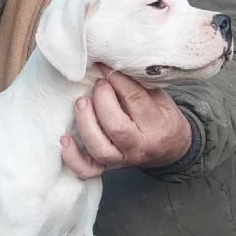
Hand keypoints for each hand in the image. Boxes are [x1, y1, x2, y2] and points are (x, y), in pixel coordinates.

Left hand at [61, 66, 191, 178]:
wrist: (170, 150)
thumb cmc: (162, 119)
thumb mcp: (160, 98)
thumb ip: (139, 85)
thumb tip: (111, 66)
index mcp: (157, 126)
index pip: (135, 100)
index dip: (117, 80)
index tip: (105, 66)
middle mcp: (138, 147)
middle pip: (116, 127)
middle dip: (102, 101)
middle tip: (98, 85)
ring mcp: (121, 160)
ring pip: (99, 149)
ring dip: (86, 124)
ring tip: (81, 102)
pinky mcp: (107, 168)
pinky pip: (87, 169)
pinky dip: (72, 156)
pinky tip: (65, 138)